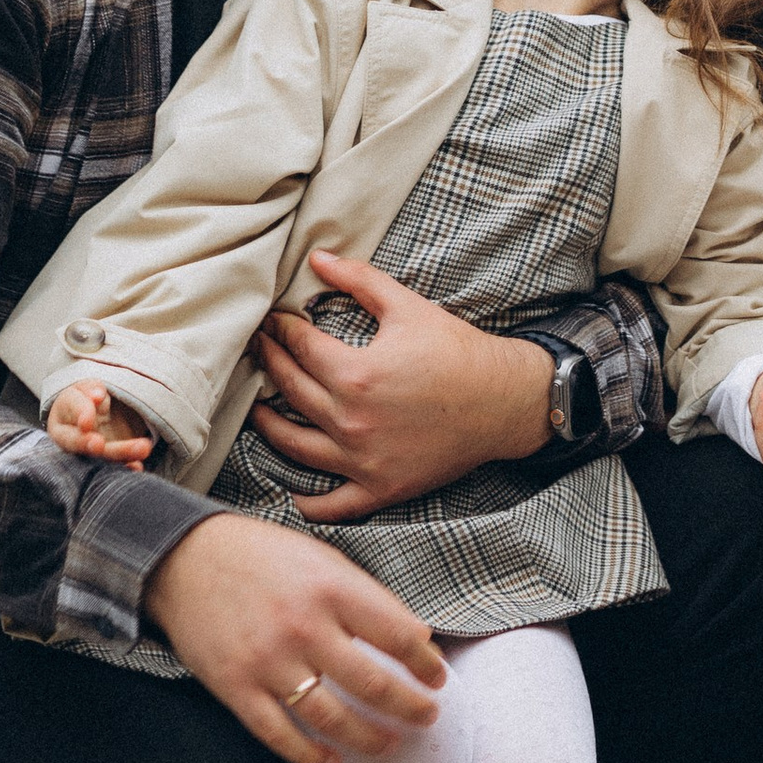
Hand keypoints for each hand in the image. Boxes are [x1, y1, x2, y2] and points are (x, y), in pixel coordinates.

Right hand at [46, 379, 156, 466]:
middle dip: (88, 444)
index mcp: (62, 416)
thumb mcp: (86, 389)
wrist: (93, 416)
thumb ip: (91, 390)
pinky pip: (113, 467)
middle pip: (79, 441)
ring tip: (142, 448)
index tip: (87, 422)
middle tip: (99, 444)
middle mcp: (70, 440)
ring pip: (101, 455)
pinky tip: (137, 466)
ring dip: (121, 453)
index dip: (81, 414)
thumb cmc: (86, 399)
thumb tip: (98, 395)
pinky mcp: (103, 463)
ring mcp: (87, 455)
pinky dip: (126, 465)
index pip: (71, 410)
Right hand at [142, 511, 446, 762]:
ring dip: (368, 738)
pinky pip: (280, 735)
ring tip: (390, 744)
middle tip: (428, 718)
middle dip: (409, 708)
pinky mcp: (235, 687)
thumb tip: (416, 636)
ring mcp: (267, 661)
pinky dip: (310, 755)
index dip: (426, 664)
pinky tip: (331, 761)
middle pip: (373, 684)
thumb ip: (366, 596)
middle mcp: (303, 626)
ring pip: (332, 718)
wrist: (184, 557)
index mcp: (331, 588)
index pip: (398, 635)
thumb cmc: (263, 555)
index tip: (438, 679)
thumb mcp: (322, 558)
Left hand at [247, 253, 551, 519]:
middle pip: (291, 390)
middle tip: (258, 350)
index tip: (274, 322)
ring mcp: (364, 461)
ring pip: (295, 447)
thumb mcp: (408, 306)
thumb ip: (359, 279)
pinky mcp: (381, 488)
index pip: (300, 348)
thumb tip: (317, 258)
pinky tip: (293, 489)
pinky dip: (307, 502)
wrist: (504, 401)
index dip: (282, 331)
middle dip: (269, 365)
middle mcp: (352, 421)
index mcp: (356, 374)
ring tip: (258, 409)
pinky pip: (332, 504)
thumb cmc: (457, 351)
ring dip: (269, 425)